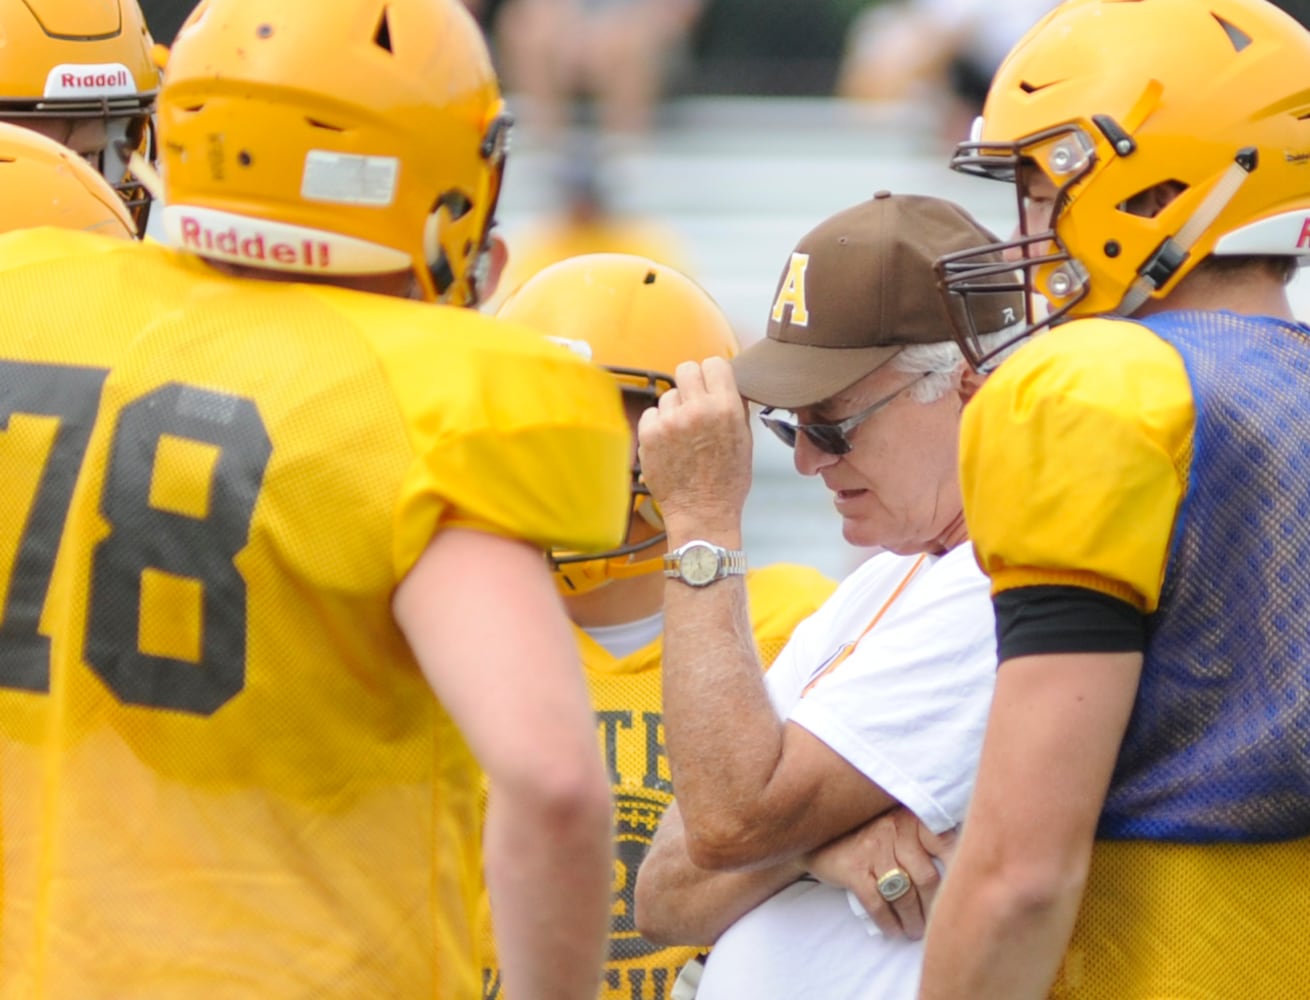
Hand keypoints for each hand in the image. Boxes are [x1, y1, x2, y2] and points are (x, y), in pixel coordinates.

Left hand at [637, 357, 752, 529]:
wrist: (702, 512)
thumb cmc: (727, 481)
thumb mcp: (744, 439)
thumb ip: (735, 407)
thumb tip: (725, 383)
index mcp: (726, 408)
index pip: (714, 363)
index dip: (712, 374)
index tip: (710, 385)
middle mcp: (698, 409)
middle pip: (686, 369)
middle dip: (690, 384)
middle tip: (693, 403)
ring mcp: (671, 421)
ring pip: (668, 394)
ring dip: (674, 409)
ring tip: (682, 435)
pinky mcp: (649, 434)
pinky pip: (651, 413)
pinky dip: (658, 425)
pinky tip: (669, 444)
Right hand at [805, 807, 955, 939]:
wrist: (816, 832)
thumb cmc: (867, 833)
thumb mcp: (896, 824)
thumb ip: (924, 838)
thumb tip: (961, 868)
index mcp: (910, 818)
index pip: (946, 844)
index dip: (960, 871)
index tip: (965, 894)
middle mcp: (894, 829)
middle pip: (927, 878)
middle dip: (934, 908)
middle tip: (936, 923)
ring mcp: (872, 848)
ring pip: (904, 895)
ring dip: (914, 921)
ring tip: (916, 931)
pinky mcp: (853, 869)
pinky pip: (877, 904)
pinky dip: (889, 923)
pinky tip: (894, 931)